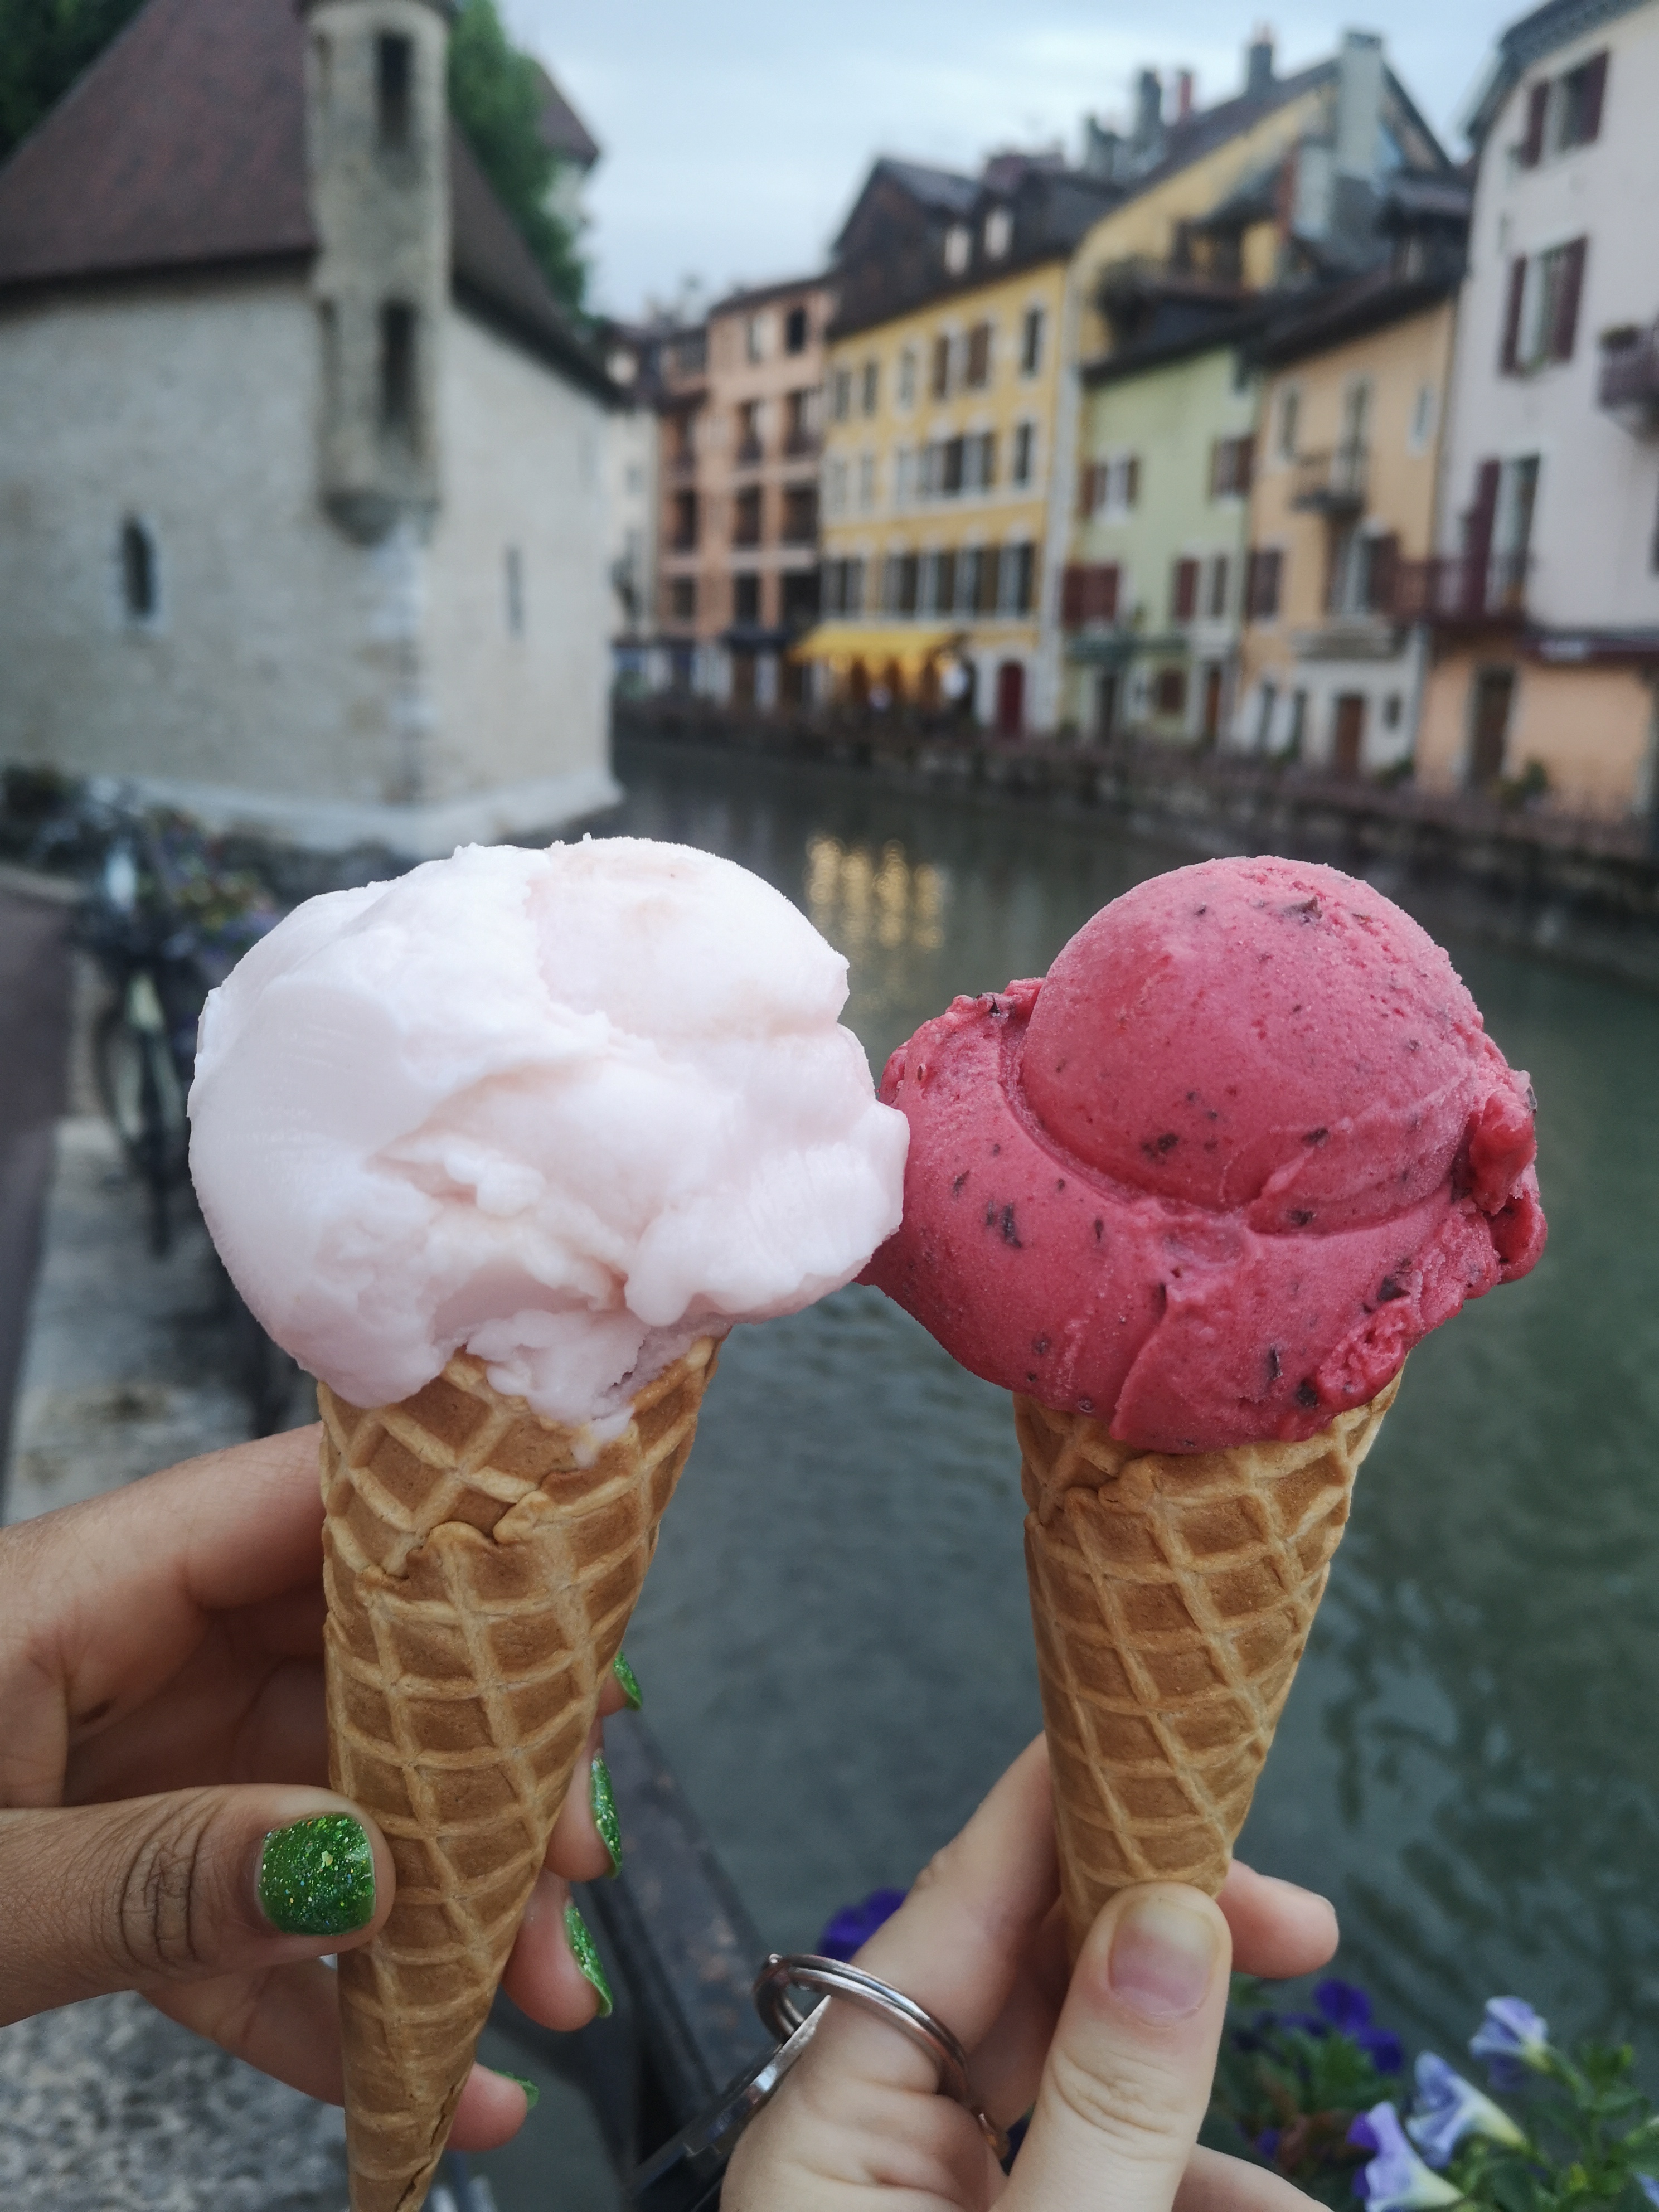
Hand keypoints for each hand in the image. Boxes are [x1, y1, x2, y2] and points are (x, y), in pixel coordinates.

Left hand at [0, 1427, 622, 2149]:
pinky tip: (414, 2082)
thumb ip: (152, 1881)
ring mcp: (133, 1761)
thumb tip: (352, 1873)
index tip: (577, 1588)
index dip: (452, 1530)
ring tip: (529, 2001)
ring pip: (326, 1800)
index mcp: (82, 1593)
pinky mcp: (120, 1865)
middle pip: (350, 1668)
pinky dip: (333, 2002)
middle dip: (477, 1770)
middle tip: (574, 1862)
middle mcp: (130, 1655)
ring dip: (434, 1905)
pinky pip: (253, 1919)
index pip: (304, 1510)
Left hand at [726, 1737, 1332, 2211]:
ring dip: (1205, 2123)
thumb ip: (1104, 2101)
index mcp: (832, 2124)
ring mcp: (943, 2207)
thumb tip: (1173, 1917)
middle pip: (1038, 1990)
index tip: (1180, 1748)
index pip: (959, 1904)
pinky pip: (1106, 2183)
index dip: (1072, 1807)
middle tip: (1304, 1926)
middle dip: (1175, 1962)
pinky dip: (1191, 2194)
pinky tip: (1277, 2210)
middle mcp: (878, 2150)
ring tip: (1305, 2193)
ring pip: (1092, 2101)